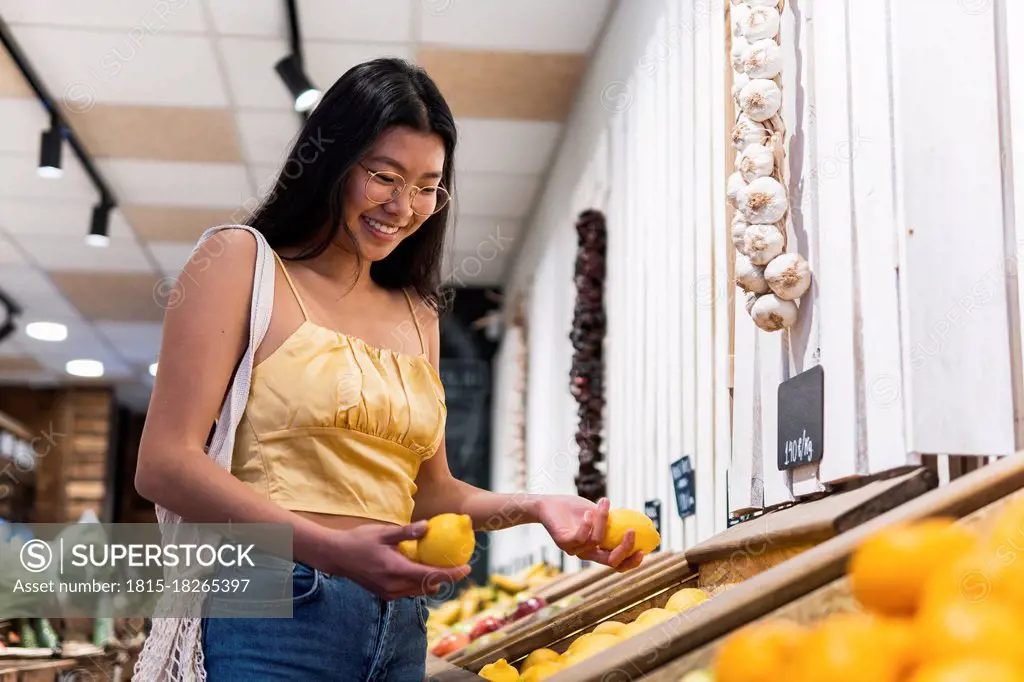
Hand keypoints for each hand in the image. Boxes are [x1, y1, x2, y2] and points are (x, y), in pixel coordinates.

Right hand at [310, 521, 470, 600]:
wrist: (336, 556)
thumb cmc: (359, 540)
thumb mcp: (383, 532)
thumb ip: (406, 532)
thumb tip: (428, 526)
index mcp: (395, 570)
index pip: (430, 576)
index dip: (451, 574)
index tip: (467, 568)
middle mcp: (393, 586)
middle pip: (428, 587)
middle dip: (446, 579)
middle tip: (460, 566)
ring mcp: (388, 593)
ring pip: (419, 591)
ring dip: (434, 582)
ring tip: (447, 569)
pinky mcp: (384, 594)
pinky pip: (409, 591)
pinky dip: (420, 583)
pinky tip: (425, 571)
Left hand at [535, 496, 643, 571]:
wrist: (548, 504)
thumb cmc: (574, 509)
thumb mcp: (598, 514)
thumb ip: (613, 521)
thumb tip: (636, 521)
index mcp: (597, 550)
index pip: (617, 563)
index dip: (631, 561)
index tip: (644, 550)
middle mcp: (587, 553)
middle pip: (611, 562)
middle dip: (625, 549)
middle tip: (632, 531)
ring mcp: (575, 550)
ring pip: (597, 541)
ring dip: (603, 520)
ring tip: (604, 502)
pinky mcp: (563, 543)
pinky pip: (580, 538)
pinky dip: (588, 524)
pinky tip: (588, 512)